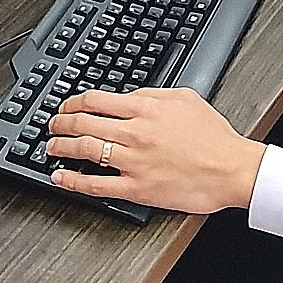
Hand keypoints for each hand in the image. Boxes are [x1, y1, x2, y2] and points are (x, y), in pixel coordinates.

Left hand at [47, 88, 266, 213]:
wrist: (232, 169)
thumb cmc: (214, 137)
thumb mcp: (186, 98)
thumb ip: (153, 94)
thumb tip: (128, 96)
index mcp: (145, 109)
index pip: (96, 100)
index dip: (73, 102)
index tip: (66, 106)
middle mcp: (135, 133)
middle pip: (83, 123)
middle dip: (60, 124)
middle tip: (52, 126)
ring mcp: (133, 162)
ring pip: (84, 151)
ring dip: (60, 148)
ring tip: (51, 148)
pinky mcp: (137, 188)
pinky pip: (95, 185)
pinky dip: (72, 181)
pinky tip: (61, 178)